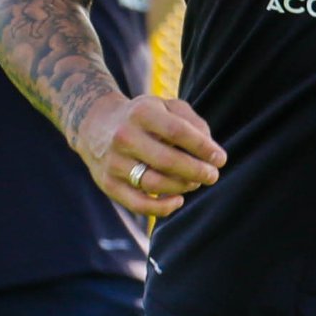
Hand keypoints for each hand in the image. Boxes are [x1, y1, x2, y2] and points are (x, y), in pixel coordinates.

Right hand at [68, 93, 224, 215]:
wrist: (95, 125)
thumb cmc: (142, 118)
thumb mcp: (164, 107)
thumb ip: (191, 121)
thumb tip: (209, 148)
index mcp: (141, 113)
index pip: (178, 132)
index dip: (204, 148)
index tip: (220, 159)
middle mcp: (124, 137)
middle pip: (168, 160)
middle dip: (197, 171)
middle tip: (213, 175)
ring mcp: (114, 162)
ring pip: (155, 184)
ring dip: (183, 187)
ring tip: (194, 183)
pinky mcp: (108, 184)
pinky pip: (139, 204)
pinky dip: (163, 208)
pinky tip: (178, 200)